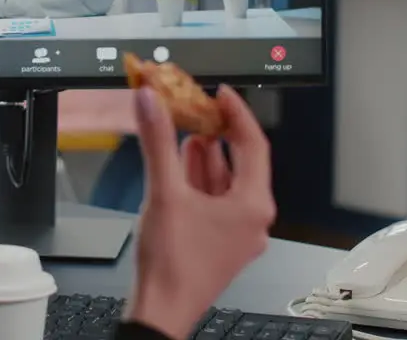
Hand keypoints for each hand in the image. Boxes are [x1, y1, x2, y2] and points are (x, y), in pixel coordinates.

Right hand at [127, 85, 276, 338]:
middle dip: (215, 135)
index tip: (222, 95)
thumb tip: (152, 103)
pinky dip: (198, 180)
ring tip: (182, 133)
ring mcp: (235, 233)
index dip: (237, 115)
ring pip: (224, 183)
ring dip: (204, 157)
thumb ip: (158, 142)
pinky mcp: (218, 242)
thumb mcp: (164, 192)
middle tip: (196, 111)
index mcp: (253, 206)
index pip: (254, 145)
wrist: (161, 311)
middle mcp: (251, 220)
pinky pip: (214, 201)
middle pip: (239, 163)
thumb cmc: (174, 266)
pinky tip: (178, 167)